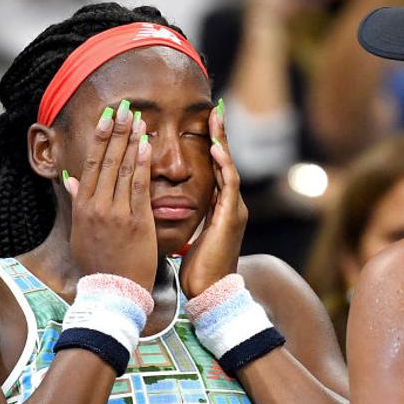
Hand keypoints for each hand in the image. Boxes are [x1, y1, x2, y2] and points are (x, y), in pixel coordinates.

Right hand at [65, 101, 157, 288]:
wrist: (113, 292)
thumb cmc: (99, 265)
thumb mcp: (80, 234)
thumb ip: (78, 204)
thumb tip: (72, 182)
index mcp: (83, 207)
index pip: (92, 164)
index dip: (100, 139)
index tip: (107, 118)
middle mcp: (97, 206)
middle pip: (107, 161)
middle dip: (116, 131)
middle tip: (124, 108)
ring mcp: (116, 213)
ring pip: (123, 169)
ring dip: (130, 141)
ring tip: (137, 119)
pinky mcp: (135, 222)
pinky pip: (138, 187)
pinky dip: (141, 164)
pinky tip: (146, 145)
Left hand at [179, 105, 246, 297]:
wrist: (211, 293)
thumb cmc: (198, 271)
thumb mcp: (190, 237)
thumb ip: (187, 220)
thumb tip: (169, 210)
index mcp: (220, 209)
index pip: (215, 170)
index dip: (211, 147)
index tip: (205, 125)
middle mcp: (230, 205)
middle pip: (225, 163)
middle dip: (220, 136)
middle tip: (215, 110)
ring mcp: (234, 210)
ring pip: (228, 168)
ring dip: (222, 142)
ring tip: (217, 119)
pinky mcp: (231, 217)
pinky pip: (228, 185)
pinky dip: (222, 165)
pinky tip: (215, 149)